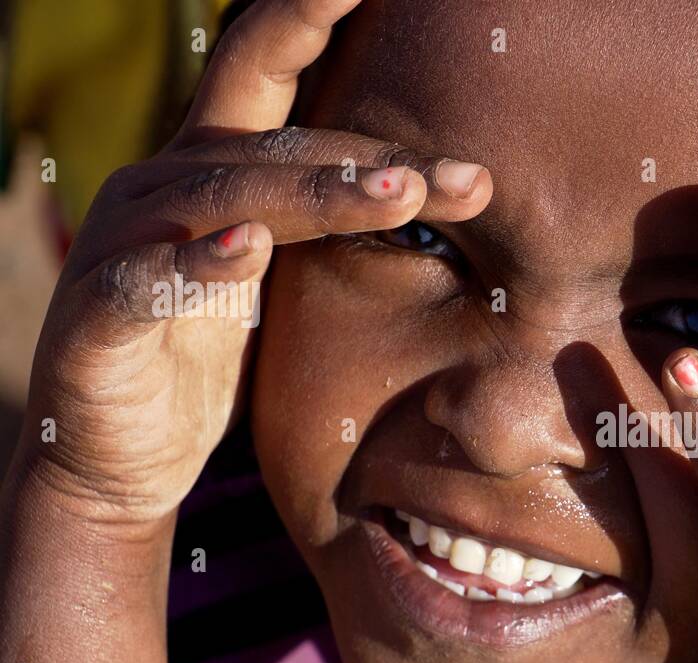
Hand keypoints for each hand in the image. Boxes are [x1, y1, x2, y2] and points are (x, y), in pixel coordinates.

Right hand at [18, 0, 491, 525]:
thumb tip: (448, 185)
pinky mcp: (98, 317)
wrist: (119, 457)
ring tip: (398, 197)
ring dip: (317, 195)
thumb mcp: (284, 277)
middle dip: (376, 159)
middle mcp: (165, 188)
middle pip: (276, 147)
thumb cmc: (210, 355)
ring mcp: (124, 244)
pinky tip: (248, 251)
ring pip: (226, 201)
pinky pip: (148, 282)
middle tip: (472, 179)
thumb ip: (332, 221)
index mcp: (212, 169)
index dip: (315, 18)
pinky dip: (200, 265)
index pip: (269, 78)